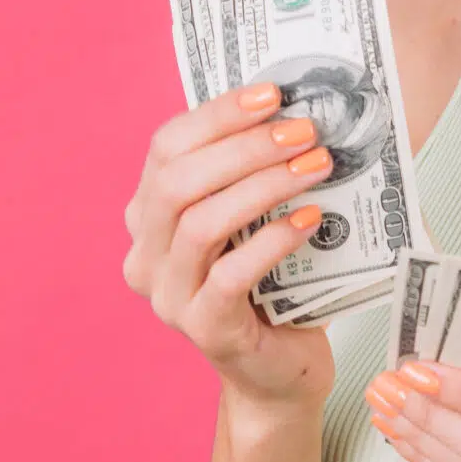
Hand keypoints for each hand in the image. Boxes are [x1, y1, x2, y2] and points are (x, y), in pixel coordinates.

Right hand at [123, 79, 342, 412]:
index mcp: (147, 216)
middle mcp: (145, 255)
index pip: (165, 148)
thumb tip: (292, 105)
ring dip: (262, 187)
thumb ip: (247, 174)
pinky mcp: (203, 329)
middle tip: (304, 130)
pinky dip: (271, 242)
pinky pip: (229, 276)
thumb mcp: (253, 219)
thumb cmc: (273, 283)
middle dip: (244, 148)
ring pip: (200, 224)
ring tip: (315, 167)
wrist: (281, 368)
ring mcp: (168, 297)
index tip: (272, 93)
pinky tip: (309, 222)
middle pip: (178, 181)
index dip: (217, 115)